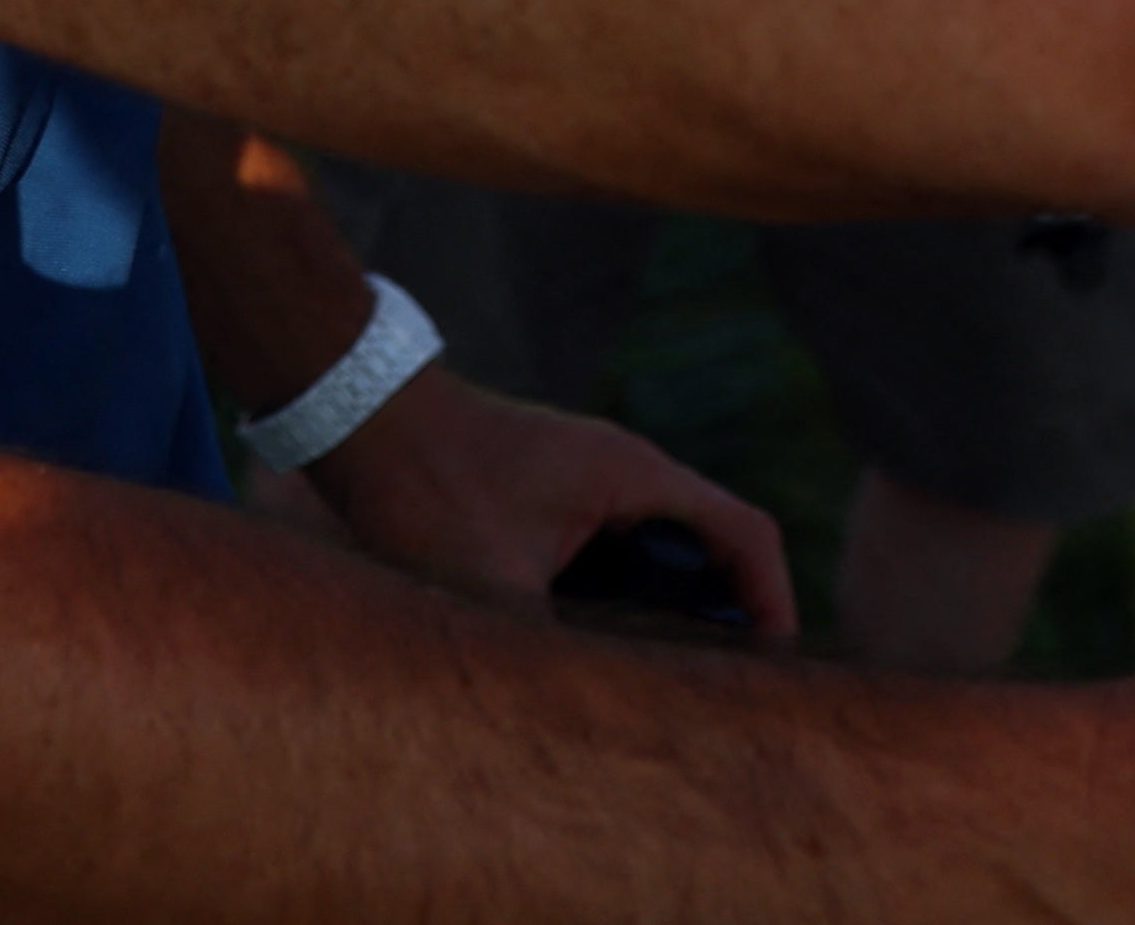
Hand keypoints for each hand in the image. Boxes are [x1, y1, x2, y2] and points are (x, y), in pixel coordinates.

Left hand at [295, 371, 800, 640]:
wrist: (362, 415)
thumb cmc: (431, 490)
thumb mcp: (497, 587)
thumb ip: (549, 649)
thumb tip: (580, 718)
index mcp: (635, 476)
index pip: (745, 534)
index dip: (772, 602)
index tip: (772, 667)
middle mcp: (623, 469)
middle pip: (708, 543)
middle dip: (716, 617)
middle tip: (704, 688)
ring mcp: (586, 475)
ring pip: (656, 548)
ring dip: (660, 608)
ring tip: (643, 676)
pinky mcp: (552, 491)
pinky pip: (611, 545)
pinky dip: (615, 593)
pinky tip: (579, 644)